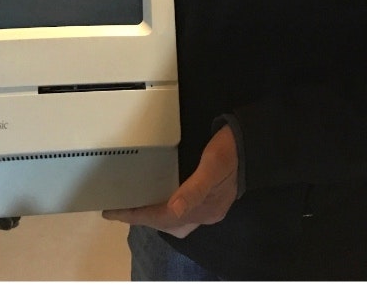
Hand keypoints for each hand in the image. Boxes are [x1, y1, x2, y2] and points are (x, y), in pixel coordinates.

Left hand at [103, 124, 237, 238]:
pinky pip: (182, 212)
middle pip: (167, 223)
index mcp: (205, 209)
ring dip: (153, 218)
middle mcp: (206, 214)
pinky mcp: (210, 199)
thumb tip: (173, 210)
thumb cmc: (230, 151)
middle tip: (117, 210)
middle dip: (141, 219)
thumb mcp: (212, 166)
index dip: (137, 216)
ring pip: (174, 222)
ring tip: (132, 208)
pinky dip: (166, 210)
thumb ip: (194, 189)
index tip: (113, 212)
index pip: (164, 217)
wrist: (253, 144)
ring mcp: (209, 208)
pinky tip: (158, 200)